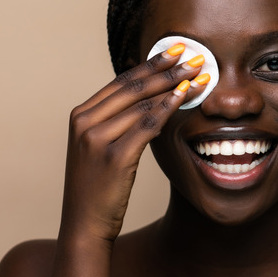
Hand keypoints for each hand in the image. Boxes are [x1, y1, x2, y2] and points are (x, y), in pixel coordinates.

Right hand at [59, 46, 207, 242]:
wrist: (85, 224)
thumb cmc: (97, 188)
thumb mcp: (99, 148)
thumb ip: (116, 122)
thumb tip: (151, 98)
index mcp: (80, 116)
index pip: (121, 82)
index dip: (150, 64)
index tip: (174, 52)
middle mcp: (84, 123)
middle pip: (133, 87)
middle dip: (167, 69)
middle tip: (195, 57)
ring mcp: (96, 139)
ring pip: (142, 104)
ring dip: (173, 86)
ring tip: (198, 76)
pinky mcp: (114, 156)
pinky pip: (147, 125)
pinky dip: (167, 108)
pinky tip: (184, 97)